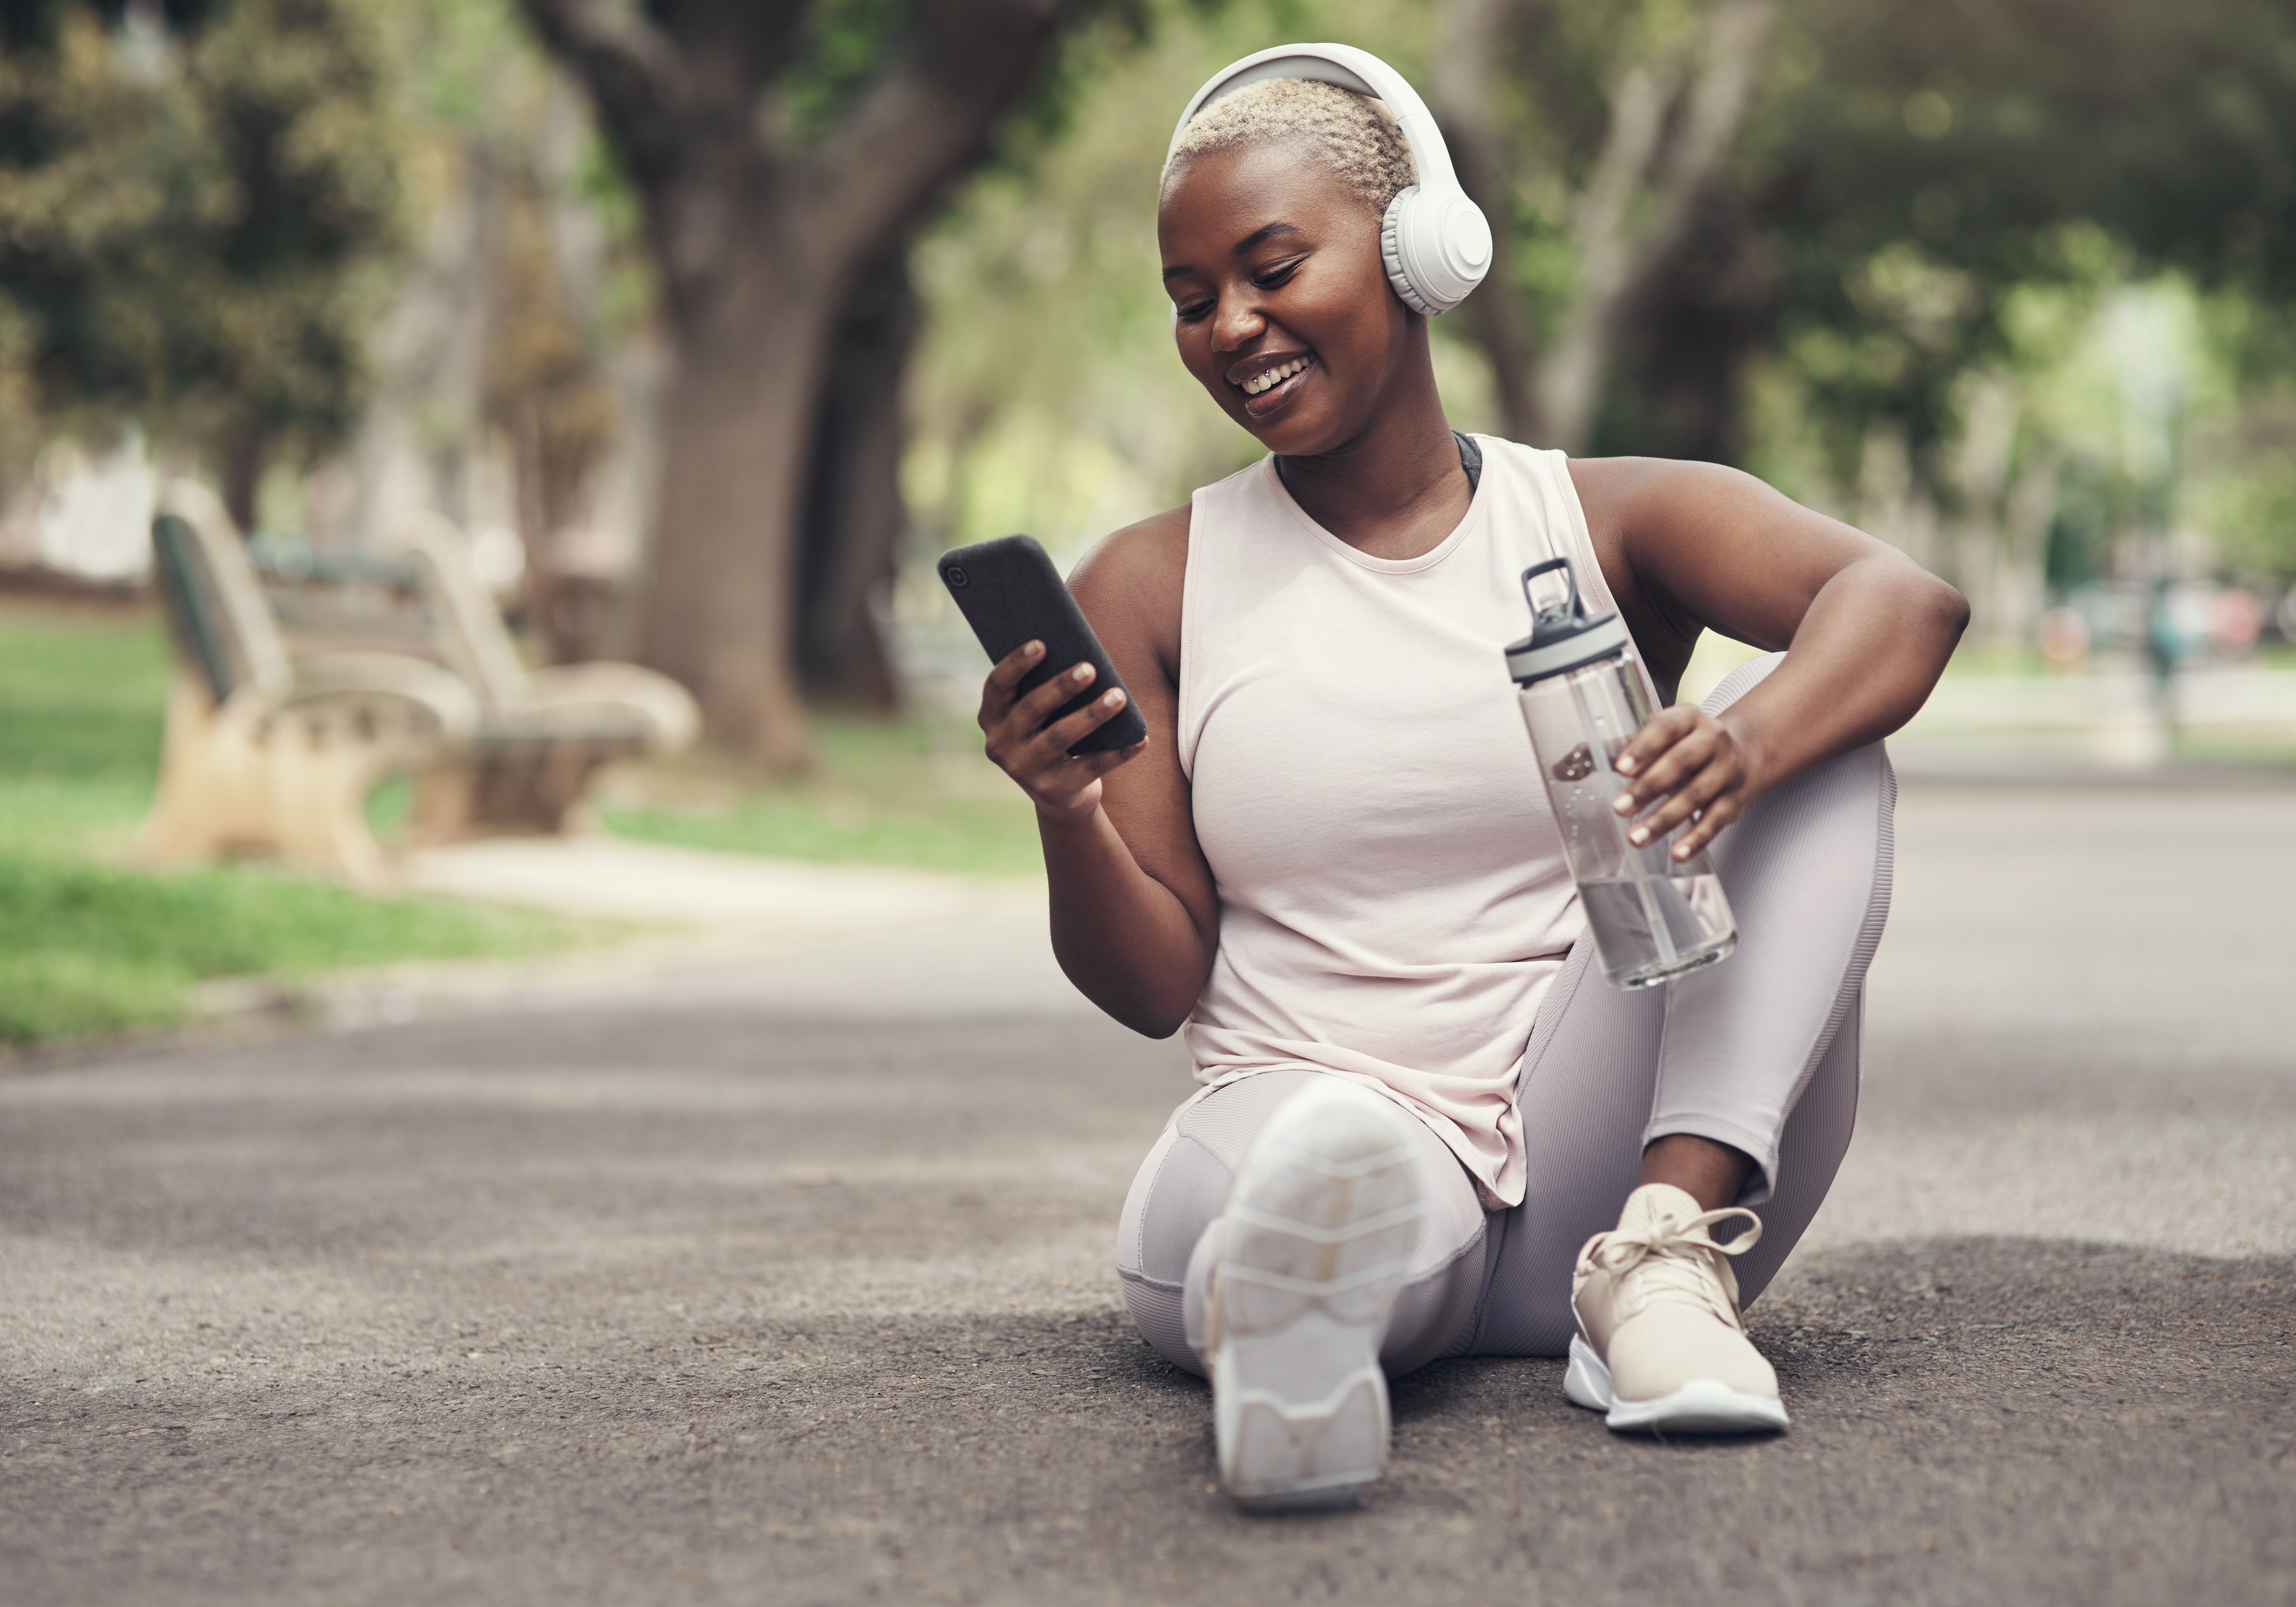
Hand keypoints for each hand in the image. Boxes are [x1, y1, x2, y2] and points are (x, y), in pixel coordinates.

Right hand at [978, 640, 1145, 819]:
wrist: (1059, 793)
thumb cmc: (1050, 733)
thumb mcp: (1038, 715)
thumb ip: (1043, 688)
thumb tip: (1081, 658)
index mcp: (991, 717)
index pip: (997, 685)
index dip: (1016, 663)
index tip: (1041, 644)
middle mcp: (1000, 745)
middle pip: (1031, 709)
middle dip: (1061, 687)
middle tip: (1090, 668)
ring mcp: (1024, 770)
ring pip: (1060, 736)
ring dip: (1092, 714)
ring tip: (1118, 696)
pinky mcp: (1053, 789)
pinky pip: (1090, 767)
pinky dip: (1118, 753)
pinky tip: (1140, 739)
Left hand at [1610, 706, 1766, 860]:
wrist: (1747, 751)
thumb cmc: (1687, 745)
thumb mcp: (1659, 737)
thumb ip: (1614, 749)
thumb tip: (1562, 766)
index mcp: (1688, 718)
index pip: (1666, 728)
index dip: (1643, 748)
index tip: (1620, 768)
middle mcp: (1712, 741)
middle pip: (1681, 762)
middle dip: (1648, 787)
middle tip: (1619, 807)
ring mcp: (1726, 771)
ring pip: (1696, 796)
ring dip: (1664, 819)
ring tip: (1636, 837)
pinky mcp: (1734, 801)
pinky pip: (1714, 822)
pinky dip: (1695, 839)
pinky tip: (1676, 853)